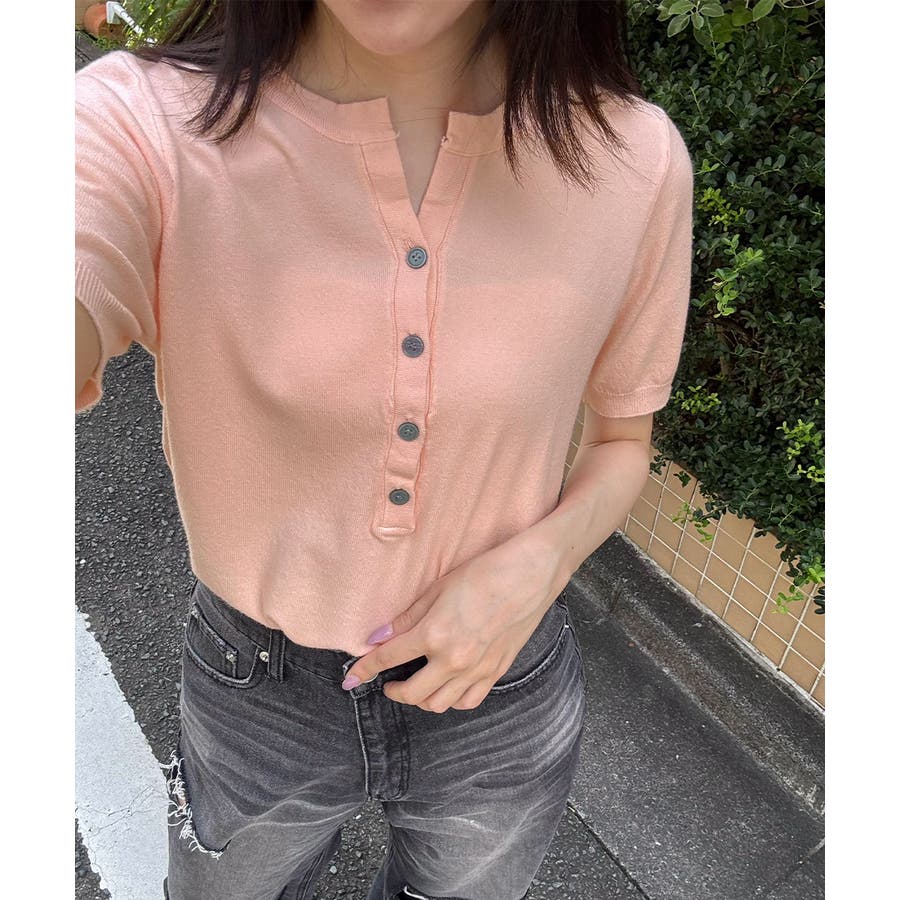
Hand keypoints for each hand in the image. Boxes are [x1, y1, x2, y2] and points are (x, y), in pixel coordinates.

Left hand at [341, 530, 566, 712]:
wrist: (530, 574)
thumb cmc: (484, 573)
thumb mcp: (438, 588)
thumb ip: (407, 618)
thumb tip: (379, 636)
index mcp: (435, 634)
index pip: (389, 659)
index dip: (365, 670)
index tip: (351, 679)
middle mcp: (454, 660)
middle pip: (412, 693)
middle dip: (393, 691)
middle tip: (387, 682)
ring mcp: (477, 670)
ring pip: (439, 704)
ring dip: (421, 699)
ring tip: (416, 684)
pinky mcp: (496, 672)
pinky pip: (468, 701)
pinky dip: (451, 700)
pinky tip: (446, 686)